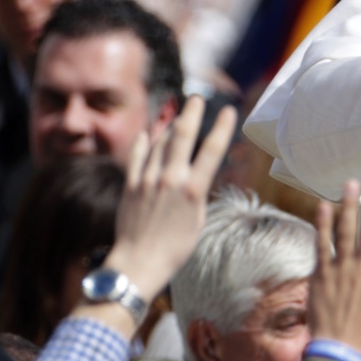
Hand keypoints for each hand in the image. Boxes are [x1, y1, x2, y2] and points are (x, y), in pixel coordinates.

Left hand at [102, 96, 237, 304]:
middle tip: (197, 98)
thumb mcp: (198, 219)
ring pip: (159, 142)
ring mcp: (148, 180)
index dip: (222, 127)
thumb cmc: (175, 247)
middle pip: (182, 135)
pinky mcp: (131, 185)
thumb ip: (197, 192)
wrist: (140, 262)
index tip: (229, 110)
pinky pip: (137, 156)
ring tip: (175, 117)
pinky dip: (143, 143)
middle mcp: (170, 179)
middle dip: (192, 113)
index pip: (212, 150)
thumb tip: (196, 173)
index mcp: (193, 190)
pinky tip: (146, 134)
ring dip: (168, 126)